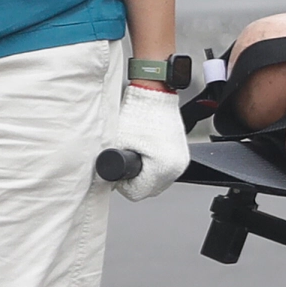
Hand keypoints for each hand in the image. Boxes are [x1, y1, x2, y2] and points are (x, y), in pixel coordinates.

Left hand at [107, 80, 188, 200]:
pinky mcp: (182, 154)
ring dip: (146, 173)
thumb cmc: (137, 113)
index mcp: (163, 168)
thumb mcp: (116, 143)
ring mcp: (181, 160)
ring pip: (158, 181)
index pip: (137, 193)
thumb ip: (108, 167)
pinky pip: (165, 170)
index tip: (119, 168)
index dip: (123, 183)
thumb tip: (103, 181)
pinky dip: (155, 165)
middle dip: (136, 178)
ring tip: (137, 151)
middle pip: (149, 189)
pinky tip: (146, 150)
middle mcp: (176, 166)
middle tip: (127, 158)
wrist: (153, 93)